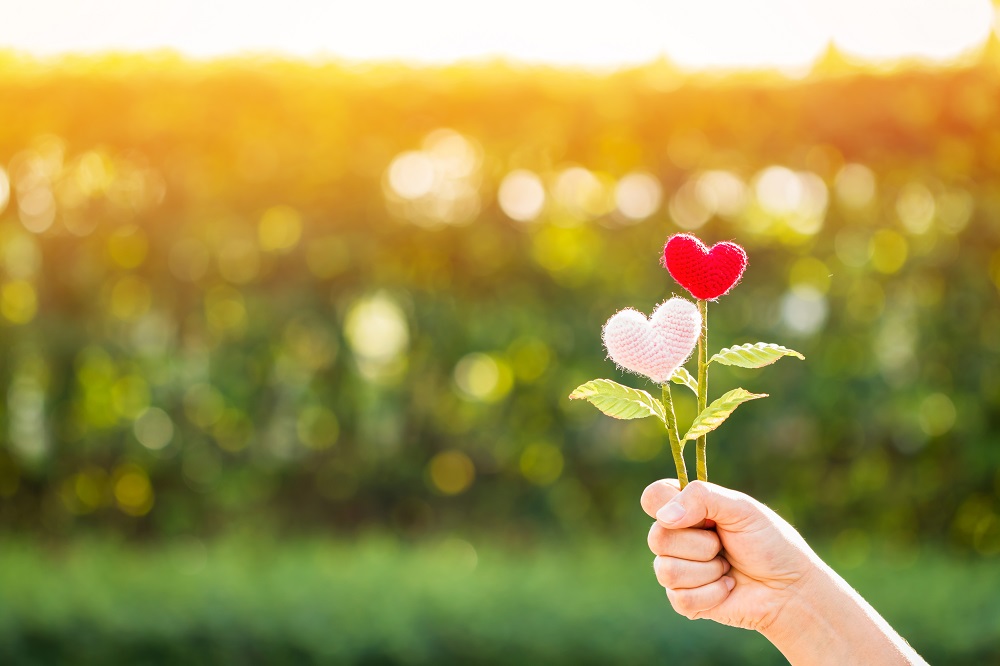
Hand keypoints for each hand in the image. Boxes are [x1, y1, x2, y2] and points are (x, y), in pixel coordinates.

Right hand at [641, 479, 818, 631]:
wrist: (790, 589)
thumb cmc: (770, 544)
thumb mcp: (741, 509)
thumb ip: (701, 498)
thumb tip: (664, 517)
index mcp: (688, 508)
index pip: (653, 498)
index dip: (666, 506)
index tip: (699, 517)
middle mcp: (678, 536)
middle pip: (657, 538)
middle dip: (701, 545)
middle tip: (724, 545)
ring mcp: (679, 568)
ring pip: (665, 571)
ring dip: (708, 571)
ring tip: (728, 568)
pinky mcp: (685, 600)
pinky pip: (680, 598)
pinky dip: (712, 594)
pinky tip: (728, 588)